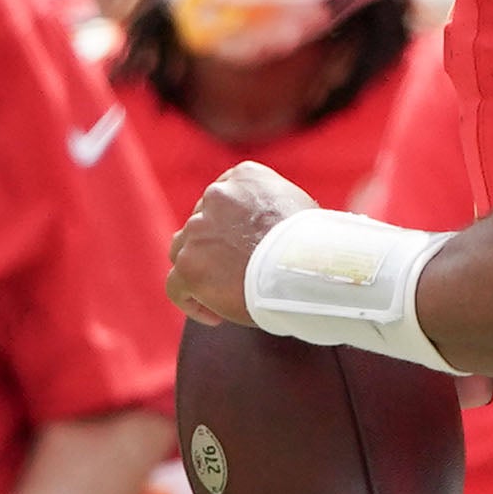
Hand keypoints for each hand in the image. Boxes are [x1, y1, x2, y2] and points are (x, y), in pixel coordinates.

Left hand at [169, 158, 313, 327]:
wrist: (310, 267)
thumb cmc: (316, 246)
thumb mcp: (297, 206)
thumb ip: (271, 209)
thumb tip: (267, 232)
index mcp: (244, 176)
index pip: (221, 198)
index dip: (227, 225)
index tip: (242, 248)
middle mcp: (217, 196)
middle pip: (200, 224)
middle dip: (212, 248)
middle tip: (235, 274)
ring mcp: (199, 230)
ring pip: (182, 251)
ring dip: (199, 271)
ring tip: (224, 295)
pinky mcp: (190, 265)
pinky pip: (176, 286)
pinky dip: (191, 302)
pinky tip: (214, 317)